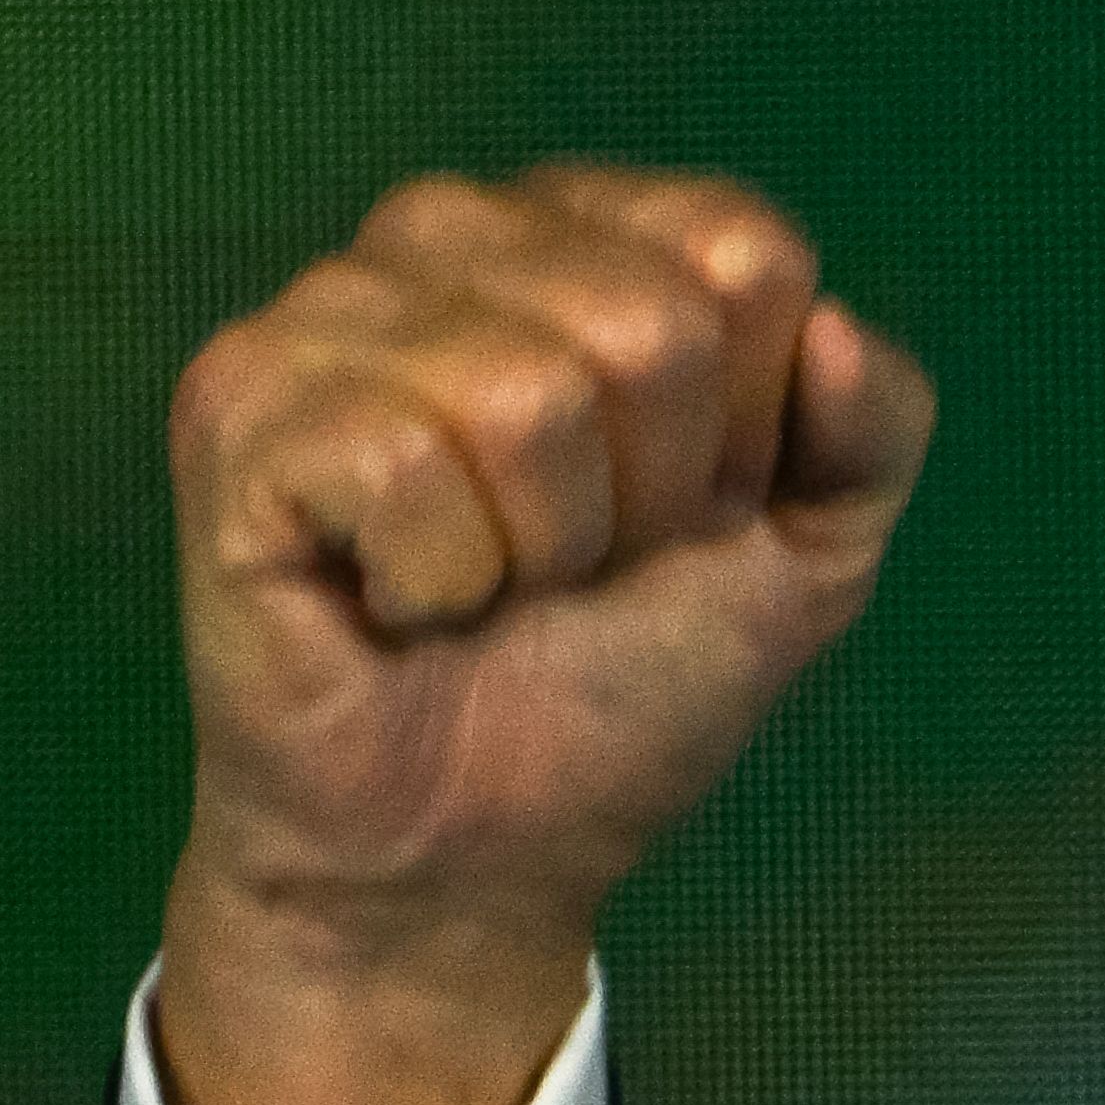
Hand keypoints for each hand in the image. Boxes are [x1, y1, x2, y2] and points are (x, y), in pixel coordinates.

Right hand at [151, 164, 935, 1104]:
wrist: (493, 863)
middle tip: (580, 585)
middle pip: (648, 306)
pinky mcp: (238, 436)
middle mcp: (440, 259)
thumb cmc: (628, 708)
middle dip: (656, 492)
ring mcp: (327, 337)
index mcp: (579, 259)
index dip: (749, 421)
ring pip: (532, 372)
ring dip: (553, 540)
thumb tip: (837, 315)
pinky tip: (403, 610)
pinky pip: (404, 445)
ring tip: (491, 603)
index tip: (686, 526)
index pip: (736, 242)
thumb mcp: (807, 565)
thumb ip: (866, 425)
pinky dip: (442, 567)